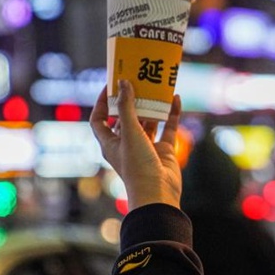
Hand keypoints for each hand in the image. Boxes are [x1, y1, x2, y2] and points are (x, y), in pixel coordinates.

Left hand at [90, 80, 182, 209]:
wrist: (158, 192)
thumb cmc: (137, 166)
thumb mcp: (129, 132)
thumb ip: (127, 107)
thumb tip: (123, 83)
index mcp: (110, 143)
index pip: (99, 120)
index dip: (101, 103)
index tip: (110, 86)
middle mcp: (126, 144)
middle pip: (125, 118)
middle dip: (130, 101)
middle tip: (136, 82)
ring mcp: (146, 147)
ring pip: (147, 121)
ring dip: (151, 106)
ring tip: (155, 88)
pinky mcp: (164, 150)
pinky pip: (168, 127)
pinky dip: (171, 113)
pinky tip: (175, 99)